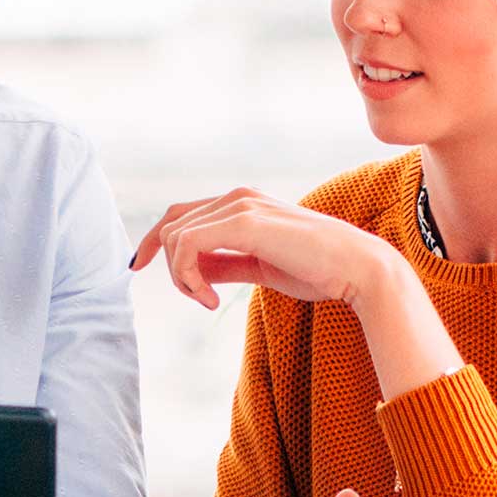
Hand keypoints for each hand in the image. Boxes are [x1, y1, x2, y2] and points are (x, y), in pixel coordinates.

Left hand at [130, 188, 391, 311]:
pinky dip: (189, 276)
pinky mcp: (244, 222)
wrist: (358, 268)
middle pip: (172, 222)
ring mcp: (241, 206)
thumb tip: (195, 273)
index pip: (181, 214)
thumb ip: (226, 264)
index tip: (138, 266)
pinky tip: (211, 298)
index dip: (155, 241)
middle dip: (169, 265)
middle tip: (197, 298)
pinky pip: (189, 245)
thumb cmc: (318, 270)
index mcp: (243, 203)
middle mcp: (238, 197)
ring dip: (183, 276)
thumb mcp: (260, 267)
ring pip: (177, 236)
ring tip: (209, 300)